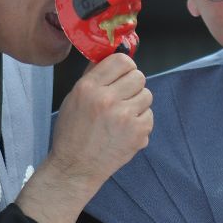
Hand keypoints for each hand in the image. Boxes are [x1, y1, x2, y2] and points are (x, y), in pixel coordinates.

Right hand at [49, 53, 152, 188]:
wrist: (75, 168)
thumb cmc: (72, 132)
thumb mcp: (74, 97)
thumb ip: (95, 75)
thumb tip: (114, 54)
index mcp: (89, 87)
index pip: (122, 60)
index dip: (125, 67)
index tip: (122, 74)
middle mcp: (107, 99)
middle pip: (139, 76)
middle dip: (132, 85)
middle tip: (122, 98)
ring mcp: (124, 116)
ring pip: (147, 95)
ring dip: (137, 104)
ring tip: (122, 116)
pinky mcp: (137, 132)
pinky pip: (149, 115)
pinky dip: (140, 122)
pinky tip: (125, 130)